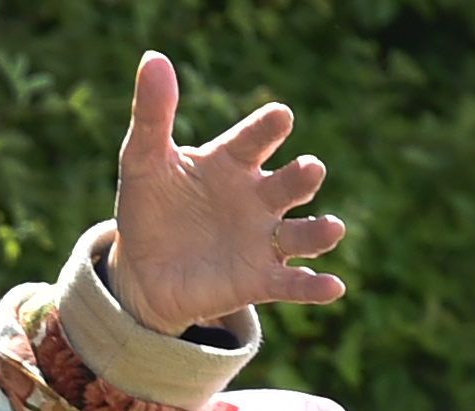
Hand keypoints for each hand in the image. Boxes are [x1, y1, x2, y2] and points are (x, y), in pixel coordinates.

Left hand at [108, 50, 346, 334]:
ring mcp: (262, 238)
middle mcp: (258, 197)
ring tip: (332, 229)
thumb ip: (152, 114)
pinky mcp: (257, 279)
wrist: (140, 270)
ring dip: (321, 231)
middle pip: (292, 180)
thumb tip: (153, 59)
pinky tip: (333, 288)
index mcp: (234, 160)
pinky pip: (291, 284)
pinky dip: (314, 287)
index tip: (278, 120)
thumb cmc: (150, 208)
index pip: (259, 136)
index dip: (270, 127)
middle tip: (308, 170)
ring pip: (302, 233)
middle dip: (303, 175)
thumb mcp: (142, 161)